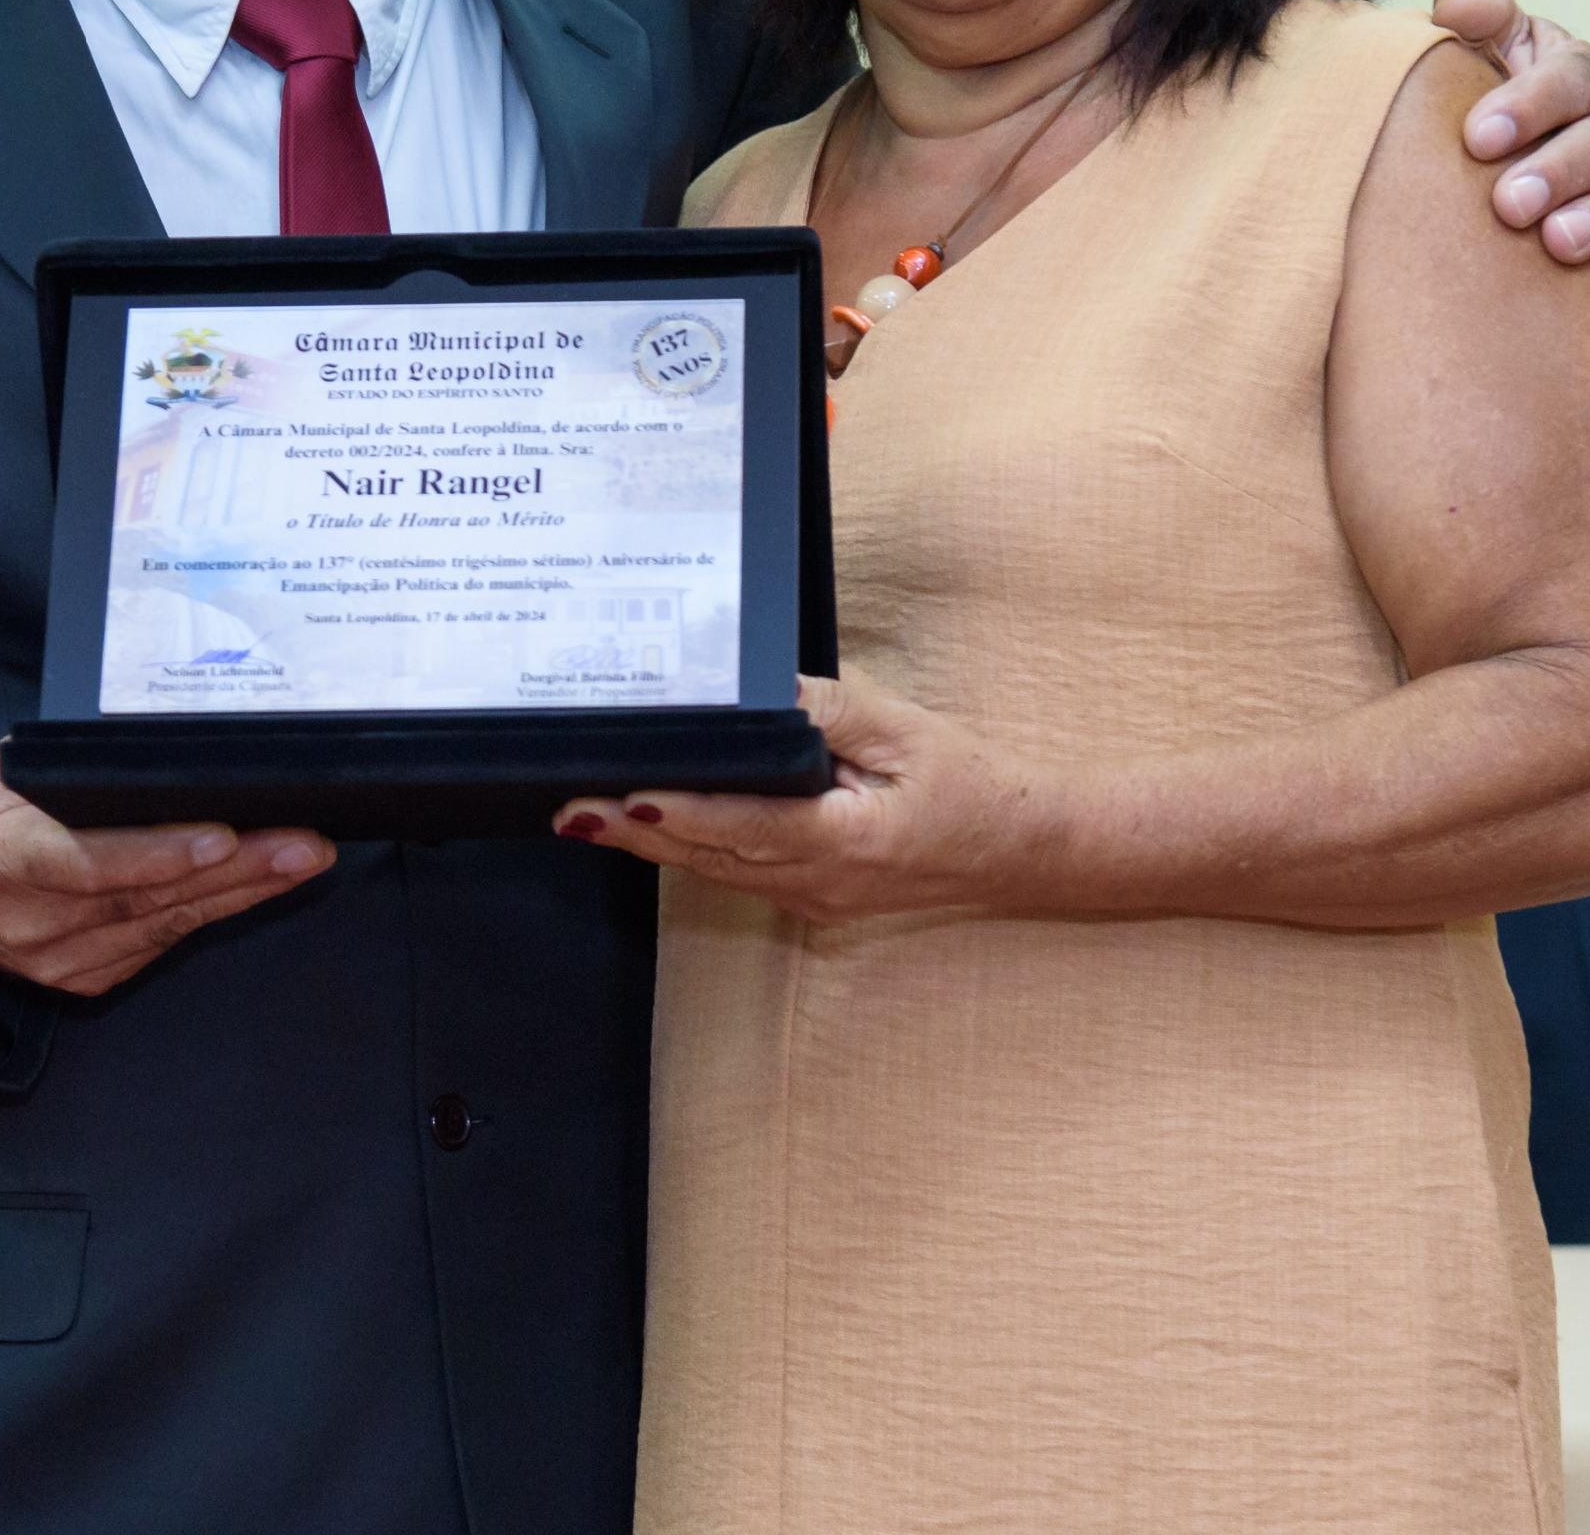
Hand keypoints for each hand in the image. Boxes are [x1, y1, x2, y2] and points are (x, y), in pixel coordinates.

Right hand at [0, 745, 331, 995]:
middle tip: (303, 843)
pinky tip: (258, 888)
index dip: (158, 854)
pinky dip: (209, 913)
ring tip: (301, 859)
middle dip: (236, 869)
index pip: (85, 861)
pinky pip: (158, 944)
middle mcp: (27, 919)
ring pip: (163, 925)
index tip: (223, 837)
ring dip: (241, 893)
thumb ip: (63, 766)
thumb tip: (155, 743)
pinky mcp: (79, 980)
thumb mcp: (2, 769)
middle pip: (145, 896)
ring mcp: (54, 960)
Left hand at [554, 677, 1063, 923]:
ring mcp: (812, 897)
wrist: (1019, 849)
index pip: (743, 827)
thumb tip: (762, 692)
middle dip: (636, 833)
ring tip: (588, 816)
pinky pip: (738, 873)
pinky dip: (691, 848)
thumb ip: (830, 709)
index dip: (680, 815)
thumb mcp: (905, 728)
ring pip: (716, 871)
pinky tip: (651, 826)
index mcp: (845, 841)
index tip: (623, 799)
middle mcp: (819, 882)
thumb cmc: (969, 784)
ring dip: (653, 845)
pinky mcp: (811, 895)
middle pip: (711, 857)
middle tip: (570, 810)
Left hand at [1430, 0, 1589, 304]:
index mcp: (1583, 73)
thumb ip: (1472, 14)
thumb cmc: (1491, 102)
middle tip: (1509, 204)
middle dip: (1561, 170)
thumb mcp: (1484, 50)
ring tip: (1558, 243)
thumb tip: (1459, 5)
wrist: (1513, 167)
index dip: (1529, 103)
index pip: (1572, 76)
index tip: (1477, 138)